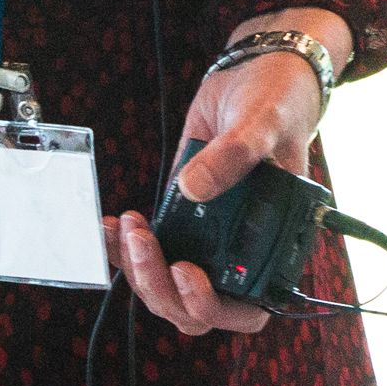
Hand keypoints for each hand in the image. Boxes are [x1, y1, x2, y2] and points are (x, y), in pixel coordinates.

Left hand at [111, 8, 345, 336]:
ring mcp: (207, 236)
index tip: (185, 272)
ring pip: (165, 285)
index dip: (211, 306)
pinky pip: (150, 248)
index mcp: (274, 244)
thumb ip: (235, 155)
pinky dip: (124, 246)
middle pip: (194, 305)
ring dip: (137, 269)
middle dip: (159, 286)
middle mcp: (239, 250)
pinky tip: (109, 225)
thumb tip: (193, 188)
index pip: (246, 309)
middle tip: (141, 243)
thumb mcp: (263, 124)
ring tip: (124, 228)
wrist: (254, 76)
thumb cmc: (277, 103)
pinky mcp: (180, 215)